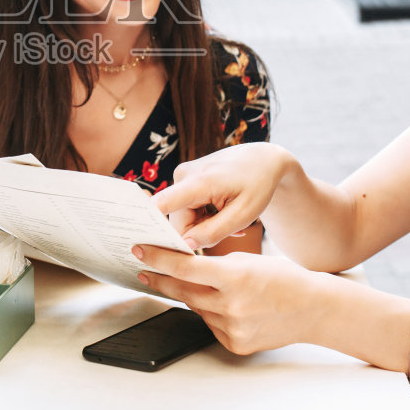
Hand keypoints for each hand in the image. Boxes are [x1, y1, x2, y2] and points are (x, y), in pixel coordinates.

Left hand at [133, 246, 319, 354]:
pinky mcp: (235, 344)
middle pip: (183, 291)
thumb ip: (215, 265)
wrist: (313, 309)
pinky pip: (211, 325)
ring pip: (197, 308)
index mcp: (235, 277)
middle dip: (161, 279)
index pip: (184, 268)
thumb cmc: (284, 278)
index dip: (158, 259)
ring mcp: (232, 328)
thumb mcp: (249, 260)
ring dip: (191, 296)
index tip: (139, 251)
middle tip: (144, 269)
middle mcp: (231, 305)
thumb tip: (183, 265)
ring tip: (192, 285)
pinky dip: (211, 313)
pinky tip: (223, 305)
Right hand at [150, 143, 294, 250]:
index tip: (147, 250)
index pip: (161, 206)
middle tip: (229, 232)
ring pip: (182, 216)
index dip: (151, 229)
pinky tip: (222, 213)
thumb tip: (186, 247)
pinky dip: (202, 216)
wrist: (262, 159)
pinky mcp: (184, 179)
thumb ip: (214, 232)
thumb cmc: (257, 185)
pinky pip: (186, 208)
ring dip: (203, 225)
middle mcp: (182, 175)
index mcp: (198, 182)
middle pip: (176, 221)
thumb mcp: (243, 215)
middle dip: (198, 233)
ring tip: (229, 221)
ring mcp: (182, 175)